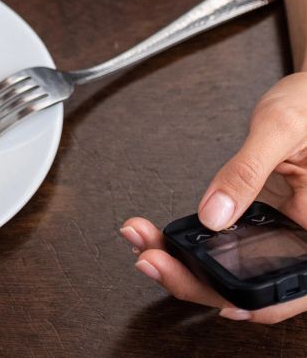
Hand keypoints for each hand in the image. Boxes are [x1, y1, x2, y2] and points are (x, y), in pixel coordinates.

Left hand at [121, 72, 306, 323]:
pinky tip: (158, 236)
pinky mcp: (258, 223)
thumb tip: (214, 214)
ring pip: (231, 268)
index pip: (295, 288)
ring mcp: (279, 234)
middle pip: (250, 285)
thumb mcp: (281, 128)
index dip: (257, 306)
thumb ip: (247, 172)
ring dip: (183, 264)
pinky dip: (189, 243)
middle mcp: (303, 239)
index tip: (214, 298)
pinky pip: (223, 244)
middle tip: (150, 259)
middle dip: (195, 280)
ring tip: (142, 242)